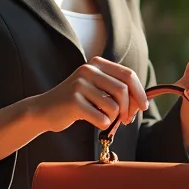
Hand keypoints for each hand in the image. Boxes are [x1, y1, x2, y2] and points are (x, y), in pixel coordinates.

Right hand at [35, 56, 149, 133]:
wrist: (44, 110)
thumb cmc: (77, 102)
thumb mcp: (97, 89)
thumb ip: (117, 91)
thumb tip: (142, 102)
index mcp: (97, 64)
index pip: (128, 75)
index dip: (140, 92)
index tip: (144, 106)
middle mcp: (88, 70)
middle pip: (123, 90)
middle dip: (130, 108)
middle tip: (126, 119)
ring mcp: (79, 84)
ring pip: (114, 106)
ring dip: (114, 118)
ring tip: (105, 119)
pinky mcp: (73, 101)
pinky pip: (101, 118)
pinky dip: (103, 125)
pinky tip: (94, 121)